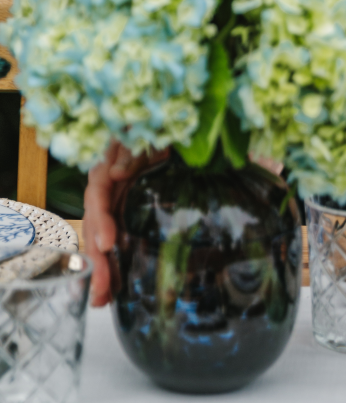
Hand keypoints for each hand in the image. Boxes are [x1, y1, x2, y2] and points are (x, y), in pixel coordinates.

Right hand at [82, 142, 166, 306]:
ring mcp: (113, 205)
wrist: (162, 132)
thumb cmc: (150, 132)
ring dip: (101, 269)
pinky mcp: (125, 214)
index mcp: (105, 171)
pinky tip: (113, 289)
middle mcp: (104, 192)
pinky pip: (116, 241)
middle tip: (102, 288)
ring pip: (101, 240)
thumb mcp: (141, 138)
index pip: (97, 197)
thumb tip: (115, 173)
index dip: (100, 222)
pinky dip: (114, 264)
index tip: (107, 244)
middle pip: (95, 227)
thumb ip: (130, 153)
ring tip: (102, 300)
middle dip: (97, 260)